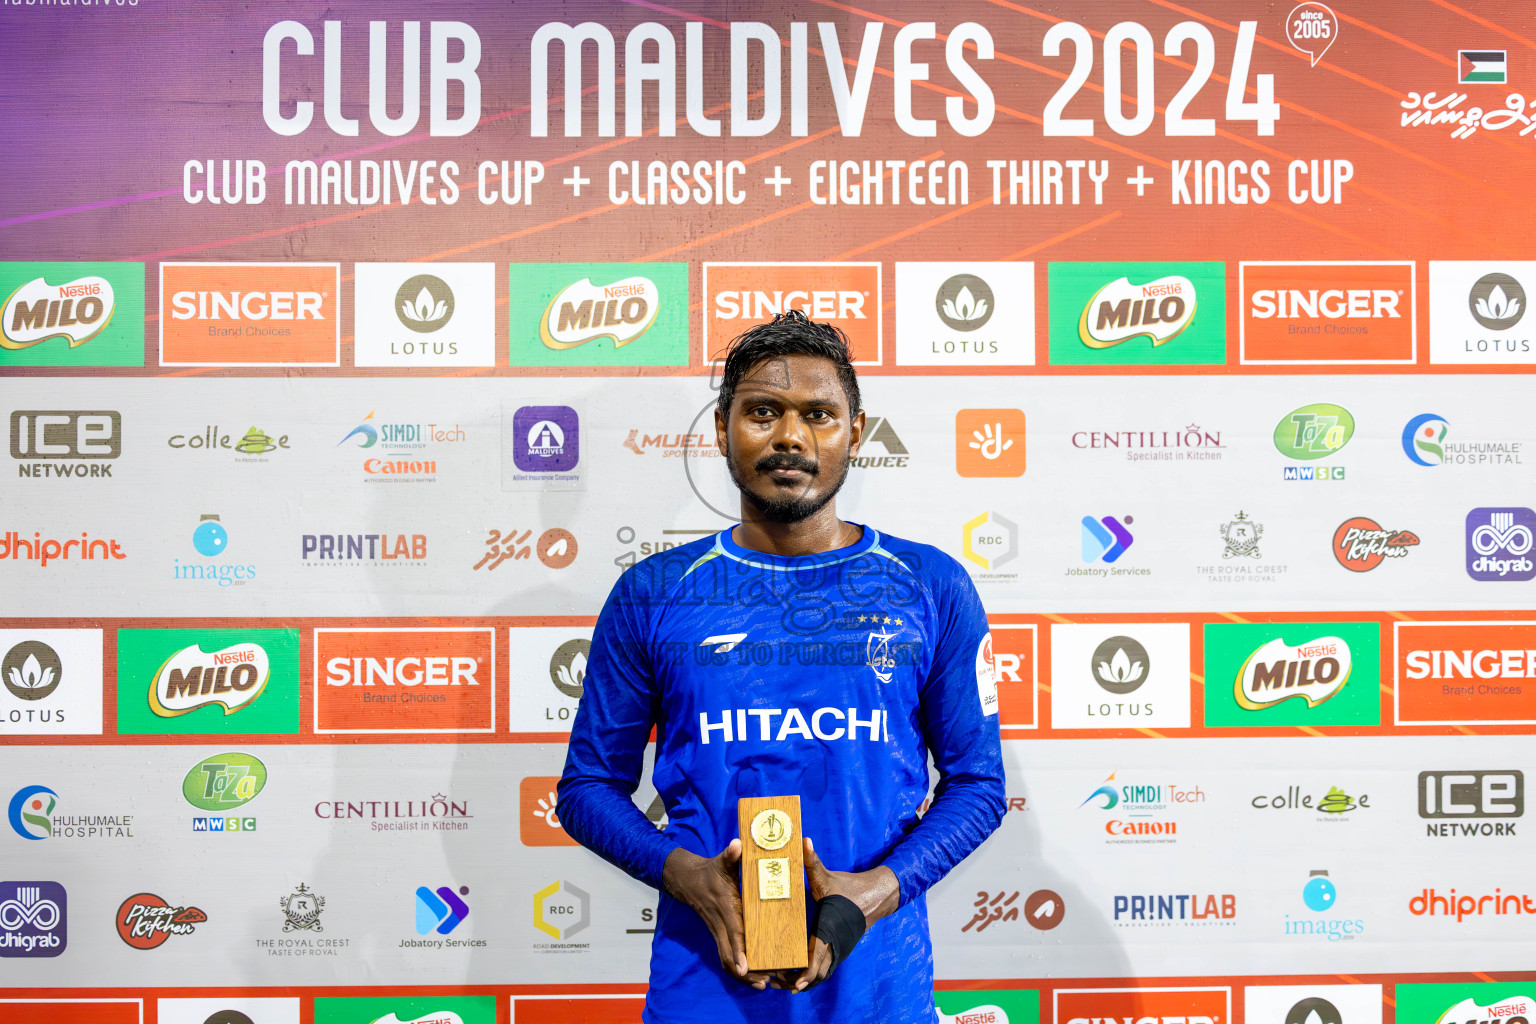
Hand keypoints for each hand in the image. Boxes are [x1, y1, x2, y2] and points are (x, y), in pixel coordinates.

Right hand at [662, 841, 771, 989]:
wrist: (687, 879)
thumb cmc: (710, 870)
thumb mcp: (720, 861)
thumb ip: (730, 855)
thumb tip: (737, 845)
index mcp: (725, 907)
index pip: (733, 932)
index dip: (738, 950)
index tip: (745, 966)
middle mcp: (720, 923)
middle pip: (729, 954)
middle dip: (746, 971)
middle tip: (765, 981)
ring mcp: (717, 931)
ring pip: (726, 960)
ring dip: (742, 975)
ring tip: (762, 984)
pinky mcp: (718, 935)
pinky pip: (725, 957)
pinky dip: (737, 969)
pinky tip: (752, 976)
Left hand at [772, 836, 899, 992]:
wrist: (876, 895)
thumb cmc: (849, 887)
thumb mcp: (828, 875)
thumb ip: (812, 861)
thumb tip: (804, 840)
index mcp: (830, 928)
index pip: (819, 956)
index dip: (807, 972)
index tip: (794, 982)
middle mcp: (835, 943)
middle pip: (818, 972)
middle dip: (797, 981)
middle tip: (776, 983)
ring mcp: (838, 948)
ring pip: (821, 973)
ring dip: (803, 981)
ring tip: (782, 983)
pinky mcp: (838, 949)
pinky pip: (824, 967)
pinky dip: (811, 974)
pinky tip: (796, 976)